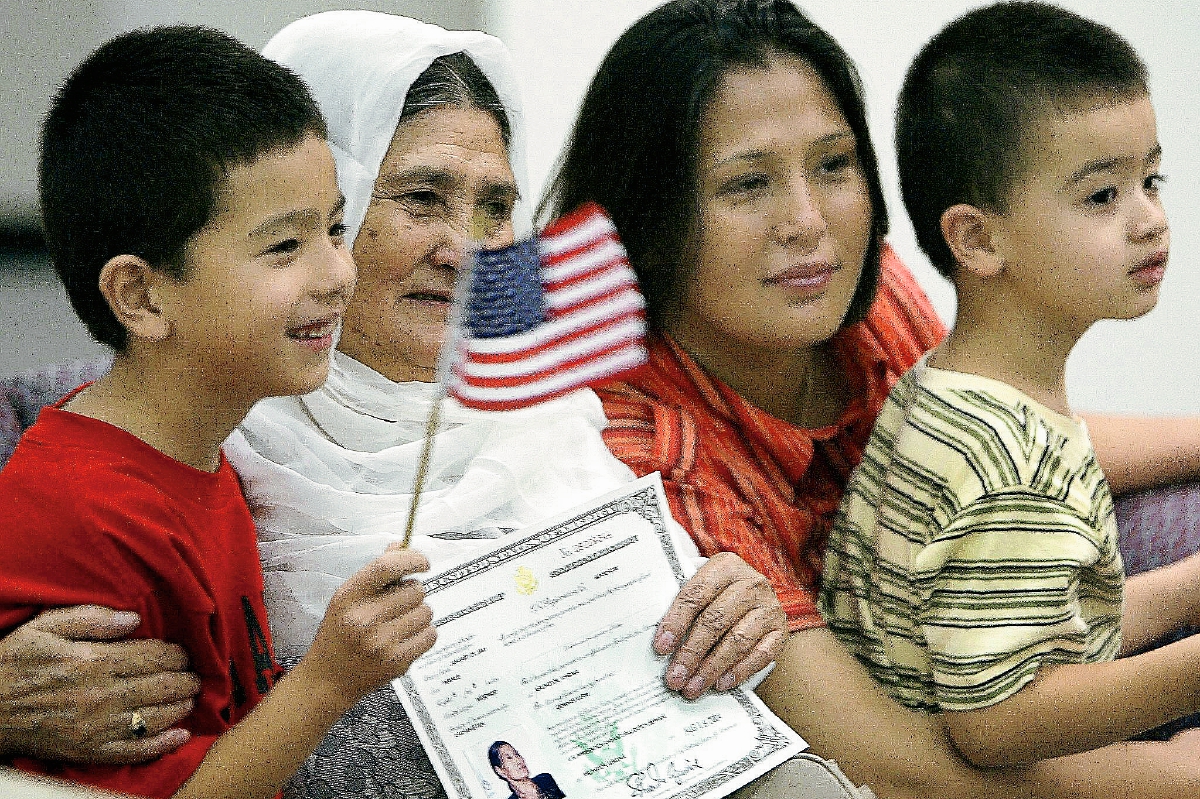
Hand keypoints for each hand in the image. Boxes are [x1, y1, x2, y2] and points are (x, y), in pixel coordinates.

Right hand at [0, 605, 199, 763]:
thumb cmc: (14, 663)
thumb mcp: (46, 627)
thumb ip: (91, 618)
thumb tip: (133, 619)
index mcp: (94, 661)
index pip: (154, 656)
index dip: (176, 654)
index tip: (183, 654)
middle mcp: (102, 695)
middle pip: (162, 686)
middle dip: (185, 679)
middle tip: (193, 676)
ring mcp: (98, 727)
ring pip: (155, 717)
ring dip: (181, 707)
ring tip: (189, 698)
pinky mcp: (90, 751)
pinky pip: (134, 751)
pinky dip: (162, 744)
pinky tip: (180, 736)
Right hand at [300, 545, 436, 706]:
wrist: (328, 680)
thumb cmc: (339, 633)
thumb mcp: (346, 598)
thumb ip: (376, 572)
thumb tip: (403, 546)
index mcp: (348, 597)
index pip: (386, 566)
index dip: (411, 559)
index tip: (422, 562)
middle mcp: (364, 619)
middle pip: (415, 589)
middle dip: (413, 592)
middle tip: (399, 603)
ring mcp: (382, 643)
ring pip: (426, 611)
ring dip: (418, 613)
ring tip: (399, 622)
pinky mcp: (398, 662)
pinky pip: (431, 634)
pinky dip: (423, 634)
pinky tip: (405, 638)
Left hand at [654, 552, 786, 698]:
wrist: (755, 599)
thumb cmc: (716, 597)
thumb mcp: (702, 590)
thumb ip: (684, 608)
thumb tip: (661, 643)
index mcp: (725, 566)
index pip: (695, 595)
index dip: (676, 622)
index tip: (661, 648)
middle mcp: (751, 583)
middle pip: (716, 620)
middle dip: (692, 653)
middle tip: (675, 677)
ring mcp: (769, 607)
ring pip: (737, 640)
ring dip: (712, 668)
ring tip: (693, 687)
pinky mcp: (781, 630)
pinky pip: (760, 655)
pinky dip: (739, 671)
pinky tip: (720, 684)